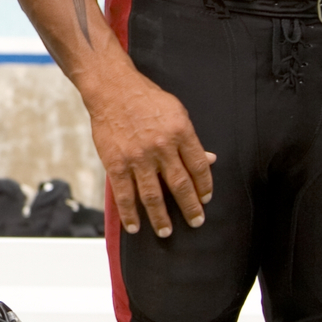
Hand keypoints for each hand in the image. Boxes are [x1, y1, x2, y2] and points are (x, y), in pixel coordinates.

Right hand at [86, 74, 214, 236]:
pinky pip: (124, 194)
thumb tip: (209, 160)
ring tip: (166, 232)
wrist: (112, 89)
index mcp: (181, 133)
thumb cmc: (145, 98)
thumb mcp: (177, 112)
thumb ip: (191, 139)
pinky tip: (134, 226)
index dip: (205, 186)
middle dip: (190, 207)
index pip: (199, 167)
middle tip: (196, 221)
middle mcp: (161, 147)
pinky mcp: (116, 163)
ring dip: (161, 217)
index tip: (205, 199)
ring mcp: (137, 157)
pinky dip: (129, 213)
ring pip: (153, 195)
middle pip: (180, 185)